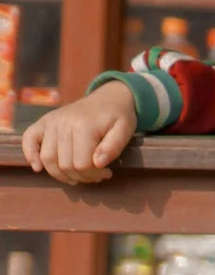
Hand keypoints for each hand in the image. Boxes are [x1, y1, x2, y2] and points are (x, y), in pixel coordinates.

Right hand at [21, 84, 137, 183]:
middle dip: (81, 176)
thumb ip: (113, 147)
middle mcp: (63, 123)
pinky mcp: (43, 122)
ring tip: (77, 176)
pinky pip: (28, 139)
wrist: (107, 98)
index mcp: (84, 126)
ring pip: (47, 158)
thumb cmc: (117, 116)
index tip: (106, 174)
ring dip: (60, 174)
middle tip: (94, 176)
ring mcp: (51, 122)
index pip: (81, 163)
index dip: (93, 174)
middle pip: (64, 164)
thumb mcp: (125, 129)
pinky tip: (39, 168)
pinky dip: (30, 155)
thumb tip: (98, 163)